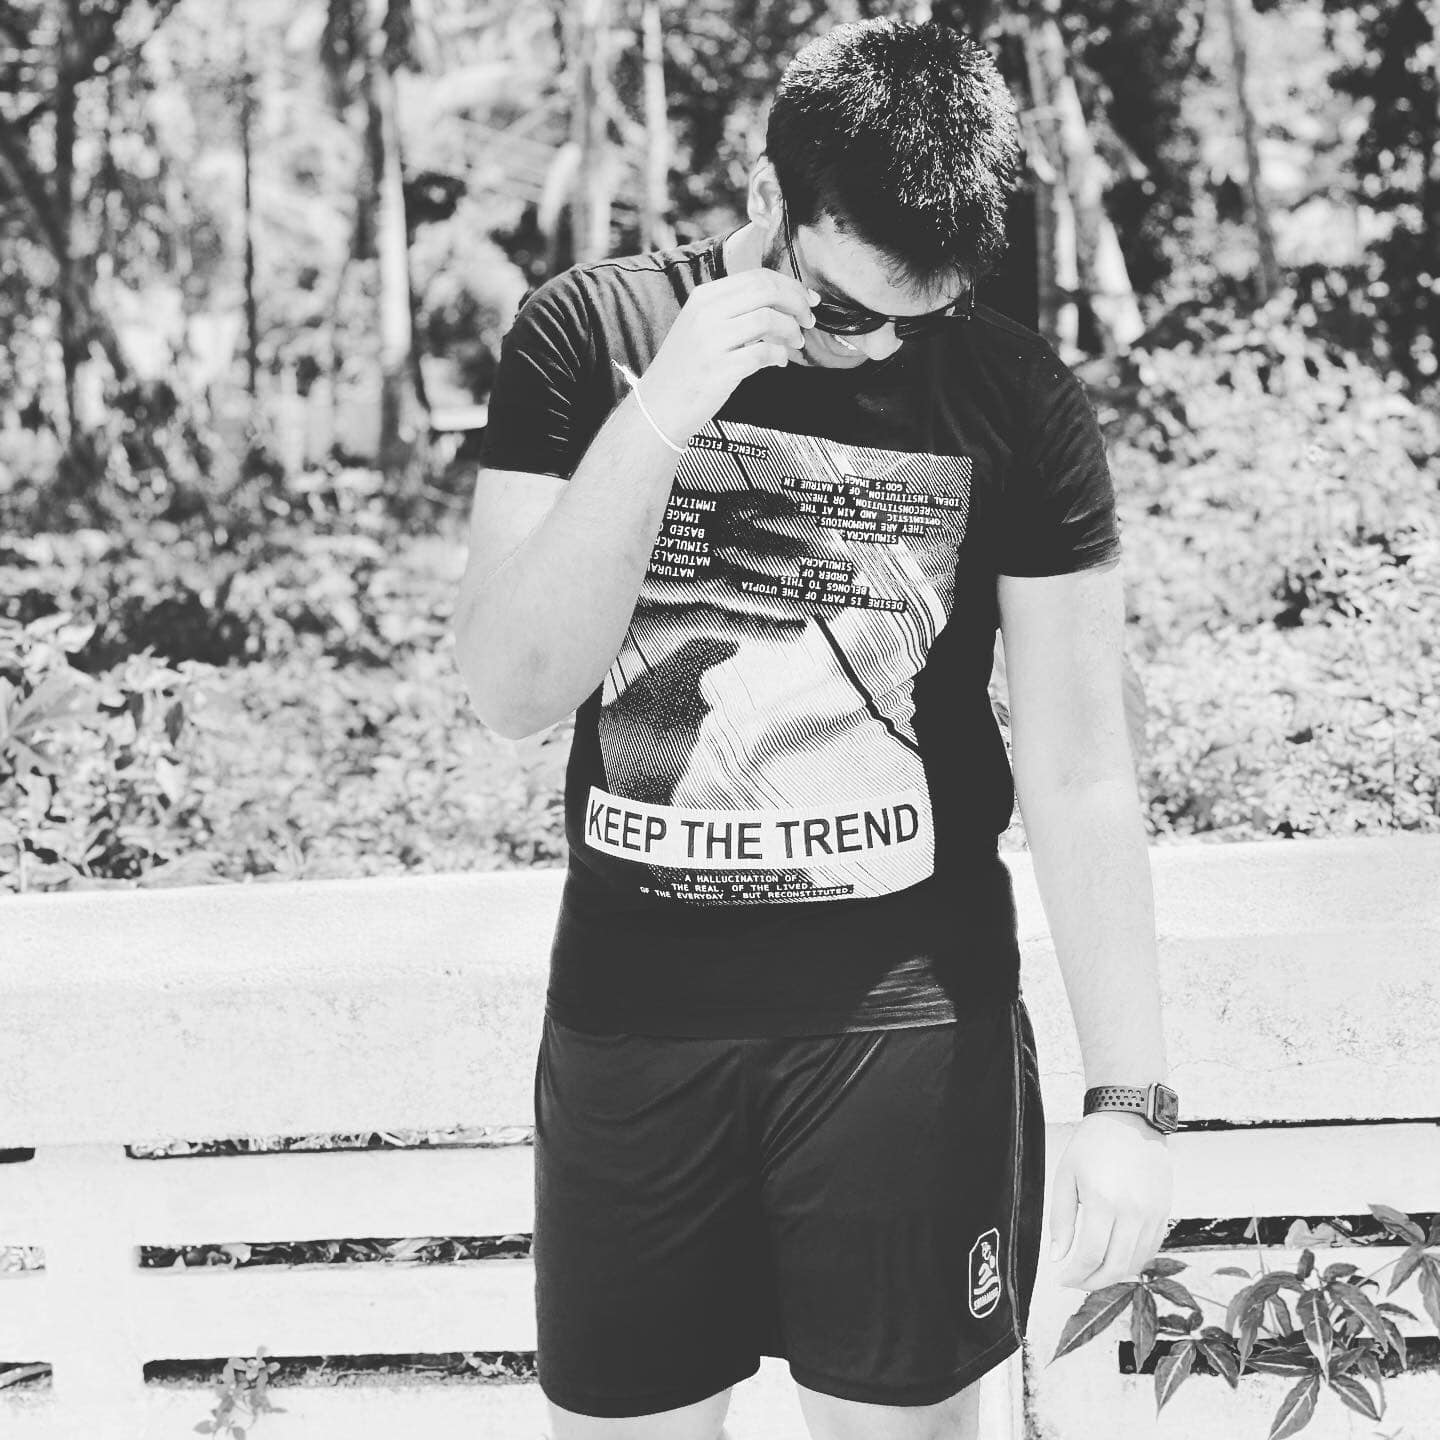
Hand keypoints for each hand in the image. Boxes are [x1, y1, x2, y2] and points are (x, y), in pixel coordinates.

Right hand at [640, 269, 817, 441]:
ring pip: (769, 319)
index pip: (757, 277)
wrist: (659, 406)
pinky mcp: (720, 369)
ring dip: (791, 331)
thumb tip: (784, 304)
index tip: (807, 299)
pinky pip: (764, 353)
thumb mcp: (703, 327)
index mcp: (704, 297)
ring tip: (795, 343)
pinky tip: (778, 362)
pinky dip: (780, 356)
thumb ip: (737, 311)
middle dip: (797, 303)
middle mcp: (706, 313)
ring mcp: (712, 341)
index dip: (790, 285)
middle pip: (767, 291)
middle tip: (808, 318)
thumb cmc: (687, 368)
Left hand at [1049, 1110, 1172, 1289]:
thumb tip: (1058, 1258)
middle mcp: (1132, 1212)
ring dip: (1114, 1274)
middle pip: (1116, 1267)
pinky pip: (1151, 1249)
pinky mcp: (1164, 1212)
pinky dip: (1133, 1260)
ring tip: (1093, 1270)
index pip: (1090, 1256)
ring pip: (1136, 1263)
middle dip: (1093, 1282)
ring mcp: (1152, 1214)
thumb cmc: (1092, 1144)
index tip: (1062, 1279)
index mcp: (1103, 1202)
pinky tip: (1116, 1256)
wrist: (1129, 1119)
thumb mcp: (1066, 1176)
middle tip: (1076, 1281)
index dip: (1075, 1275)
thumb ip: (1061, 1220)